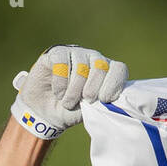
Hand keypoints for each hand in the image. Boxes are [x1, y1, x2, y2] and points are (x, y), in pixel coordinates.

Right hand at [11, 45, 127, 138]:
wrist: (47, 112)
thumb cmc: (72, 111)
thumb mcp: (90, 111)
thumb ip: (102, 103)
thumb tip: (111, 101)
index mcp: (106, 73)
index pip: (119, 69)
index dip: (114, 84)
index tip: (104, 99)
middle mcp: (93, 59)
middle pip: (101, 66)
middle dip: (92, 88)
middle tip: (85, 100)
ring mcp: (75, 53)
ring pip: (81, 67)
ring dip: (73, 91)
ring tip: (67, 103)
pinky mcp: (57, 53)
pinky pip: (62, 63)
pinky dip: (60, 83)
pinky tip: (58, 92)